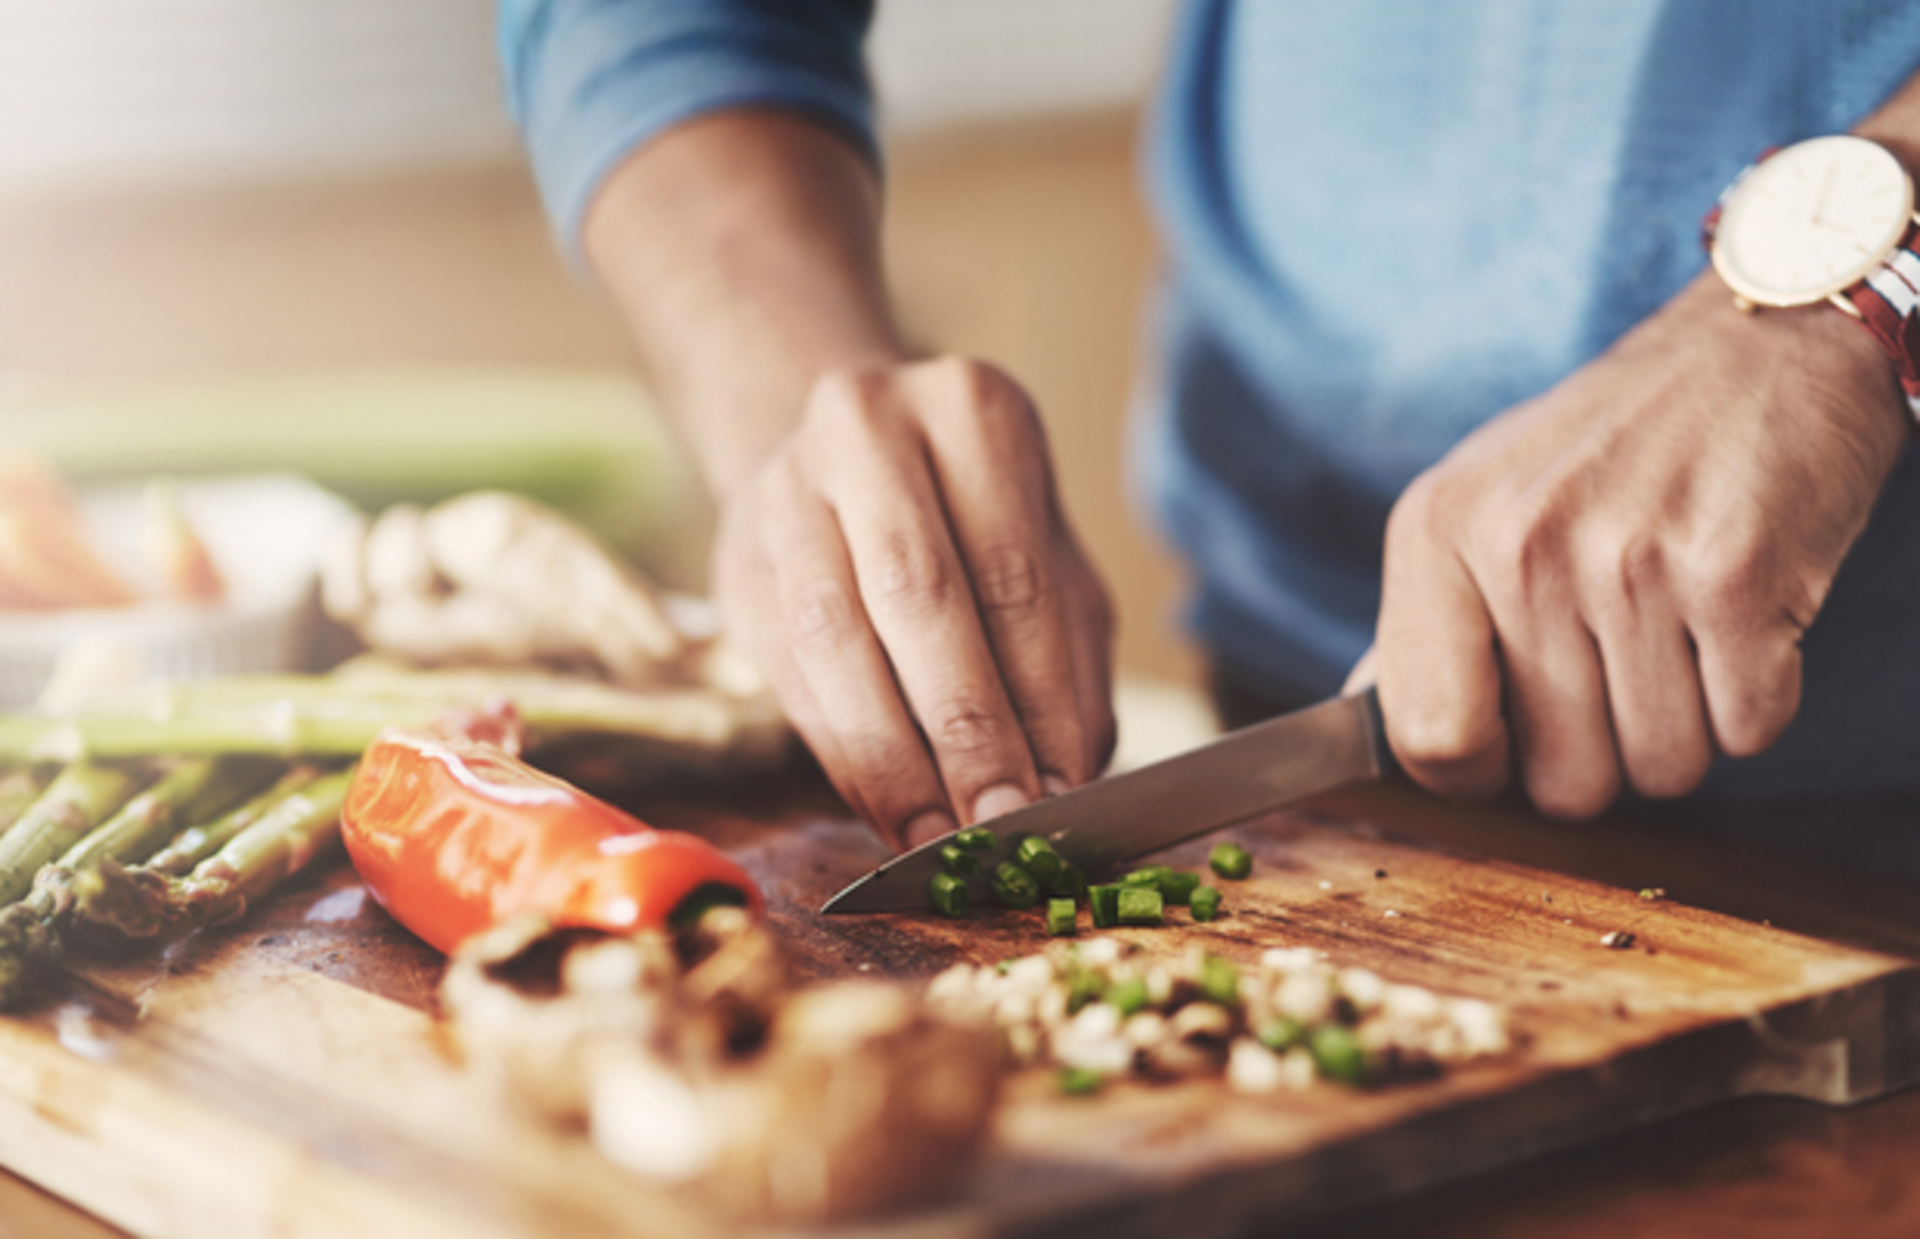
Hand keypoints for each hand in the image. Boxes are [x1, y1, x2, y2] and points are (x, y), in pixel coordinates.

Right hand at [710, 356, 1116, 847]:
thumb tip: (1065, 783)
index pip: (1015, 576)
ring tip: (938, 835)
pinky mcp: (736, 561)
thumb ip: (1066, 666)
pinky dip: (842, 754)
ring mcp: (787, 490)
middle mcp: (868, 428)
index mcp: (972, 411)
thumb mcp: (1048, 565)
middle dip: (965, 729)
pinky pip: (788, 672)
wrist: (844, 464)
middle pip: (918, 596)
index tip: (1059, 794)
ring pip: (835, 638)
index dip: (1037, 698)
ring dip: (891, 756)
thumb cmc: (974, 526)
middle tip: (999, 825)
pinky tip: (885, 810)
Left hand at [1368, 274, 1906, 815]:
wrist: (1759, 343)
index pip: (1428, 739)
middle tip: (1622, 664)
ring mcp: (1629, 559)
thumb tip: (1358, 720)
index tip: (1512, 743)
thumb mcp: (1477, 503)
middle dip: (1602, 755)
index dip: (1479, 773)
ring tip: (1680, 629)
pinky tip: (1738, 617)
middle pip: (1562, 782)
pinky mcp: (1739, 576)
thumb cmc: (1608, 446)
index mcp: (1435, 529)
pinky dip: (1755, 699)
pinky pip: (1746, 730)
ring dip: (1684, 728)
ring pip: (1661, 769)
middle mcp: (1520, 544)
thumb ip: (1421, 622)